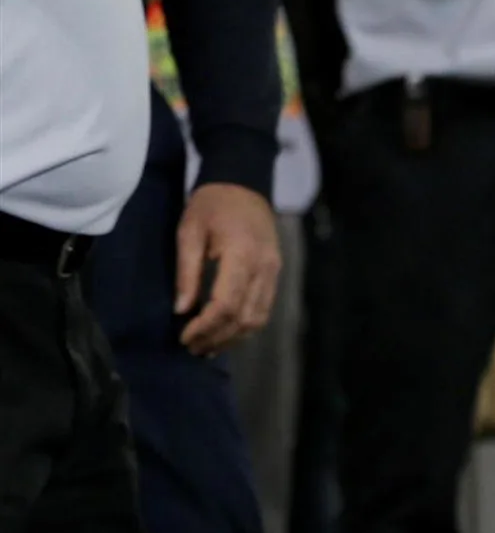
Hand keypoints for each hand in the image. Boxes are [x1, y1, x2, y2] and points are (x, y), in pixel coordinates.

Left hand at [174, 183, 280, 354]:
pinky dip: (245, 326)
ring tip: (208, 346)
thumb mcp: (189, 232)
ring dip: (234, 337)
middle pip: (245, 316)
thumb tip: (182, 310)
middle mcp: (264, 266)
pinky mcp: (275, 272)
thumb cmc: (210, 206)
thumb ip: (187, 272)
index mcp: (242, 254)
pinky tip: (226, 331)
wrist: (243, 184)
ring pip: (259, 317)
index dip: (206, 326)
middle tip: (192, 348)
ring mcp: (274, 270)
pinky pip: (264, 308)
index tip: (184, 337)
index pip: (227, 304)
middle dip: (218, 337)